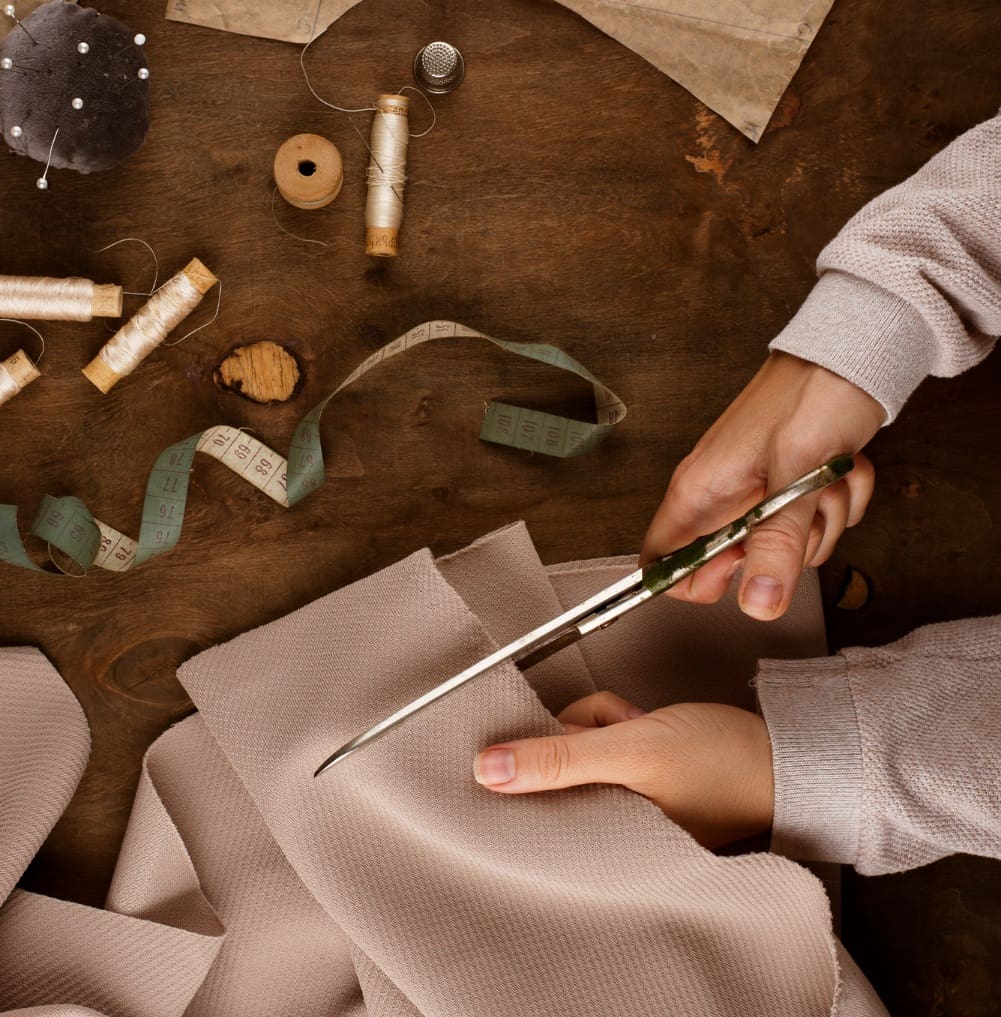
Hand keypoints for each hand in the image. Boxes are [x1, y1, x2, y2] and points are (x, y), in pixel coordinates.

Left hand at [473, 691, 773, 847]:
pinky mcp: (628, 777)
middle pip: (550, 760)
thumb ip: (560, 759)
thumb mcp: (632, 752)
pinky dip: (616, 722)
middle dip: (581, 730)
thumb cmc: (721, 763)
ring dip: (602, 721)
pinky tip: (646, 726)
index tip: (554, 741)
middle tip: (619, 732)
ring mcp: (614, 799)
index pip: (531, 799)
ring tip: (642, 728)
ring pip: (573, 739)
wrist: (781, 754)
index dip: (534, 760)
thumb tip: (488, 769)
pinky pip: (598, 736)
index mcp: (597, 838)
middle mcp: (600, 824)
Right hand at [641, 352, 883, 619]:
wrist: (851, 354)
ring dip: (820, 520)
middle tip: (800, 509)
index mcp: (699, 492)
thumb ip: (776, 544)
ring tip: (827, 478)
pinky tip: (841, 469)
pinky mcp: (787, 489)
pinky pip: (813, 526)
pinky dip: (837, 502)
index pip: (662, 565)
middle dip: (783, 548)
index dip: (698, 580)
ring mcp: (755, 494)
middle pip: (735, 566)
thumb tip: (756, 604)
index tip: (744, 568)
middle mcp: (720, 497)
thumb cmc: (813, 396)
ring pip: (784, 549)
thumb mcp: (796, 477)